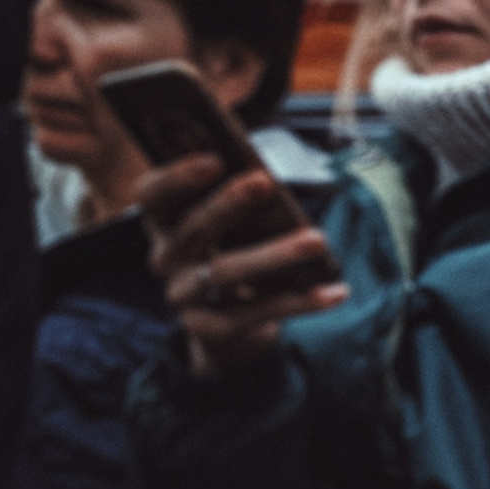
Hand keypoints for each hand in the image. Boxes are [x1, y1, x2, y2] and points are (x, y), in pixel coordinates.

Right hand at [136, 153, 344, 379]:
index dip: (177, 176)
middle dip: (228, 204)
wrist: (227, 328)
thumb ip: (241, 200)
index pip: (152, 195)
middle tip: (265, 181)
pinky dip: (300, 301)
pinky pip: (258, 313)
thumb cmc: (234, 254)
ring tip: (317, 240)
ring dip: (275, 254)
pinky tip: (336, 291)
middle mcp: (165, 259)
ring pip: (226, 272)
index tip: (214, 159)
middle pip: (193, 230)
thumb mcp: (230, 226)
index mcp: (165, 223)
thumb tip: (271, 178)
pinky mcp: (210, 329)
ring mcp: (184, 297)